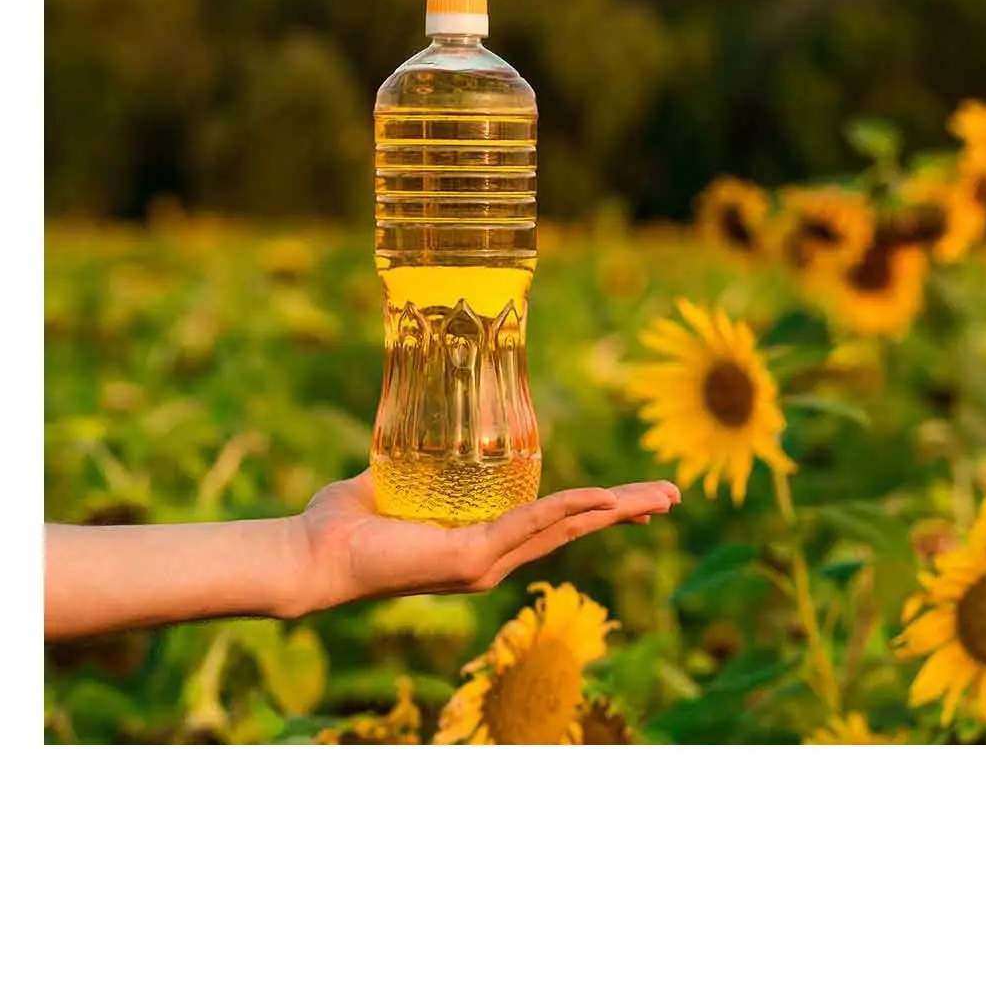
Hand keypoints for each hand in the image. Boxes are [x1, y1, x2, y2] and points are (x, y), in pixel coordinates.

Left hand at [290, 470, 681, 615]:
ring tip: (658, 498)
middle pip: (574, 528)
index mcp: (480, 540)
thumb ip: (412, 463)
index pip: (552, 523)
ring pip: (566, 527)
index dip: (595, 508)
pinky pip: (531, 525)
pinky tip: (600, 500)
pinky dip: (568, 509)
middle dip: (625, 512)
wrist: (314, 554)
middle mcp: (492, 557)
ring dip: (614, 510)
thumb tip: (416, 424)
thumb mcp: (391, 482)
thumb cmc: (343, 524)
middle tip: (671, 497)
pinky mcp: (472, 558)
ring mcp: (486, 562)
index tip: (634, 498)